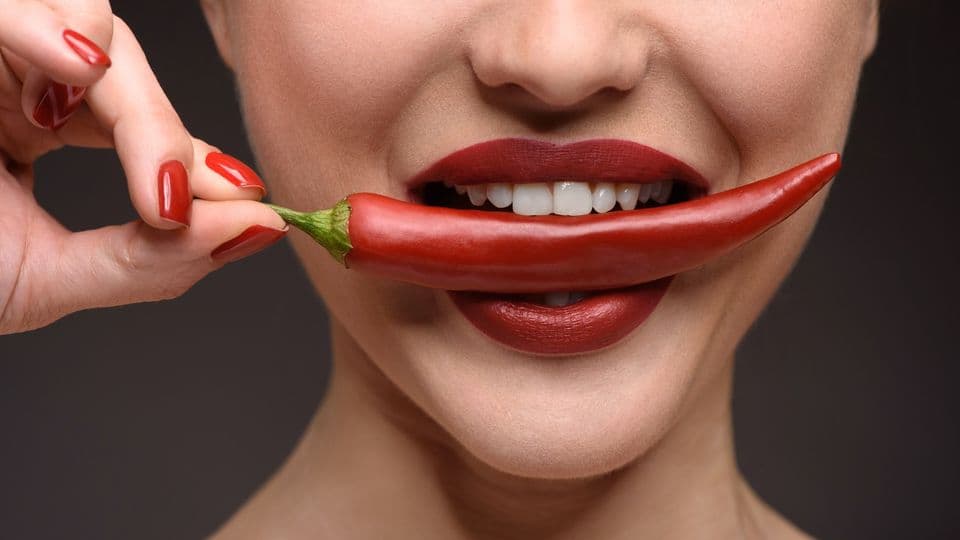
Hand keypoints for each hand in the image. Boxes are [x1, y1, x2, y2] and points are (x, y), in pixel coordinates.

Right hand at [0, 0, 285, 333]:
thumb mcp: (44, 281)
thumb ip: (150, 262)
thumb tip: (256, 233)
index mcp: (37, 129)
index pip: (141, 126)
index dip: (193, 157)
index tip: (250, 201)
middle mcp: (21, 81)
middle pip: (129, 74)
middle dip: (164, 135)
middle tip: (171, 200)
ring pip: (95, 27)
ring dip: (124, 92)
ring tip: (101, 151)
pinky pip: (14, 3)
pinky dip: (45, 25)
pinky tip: (73, 68)